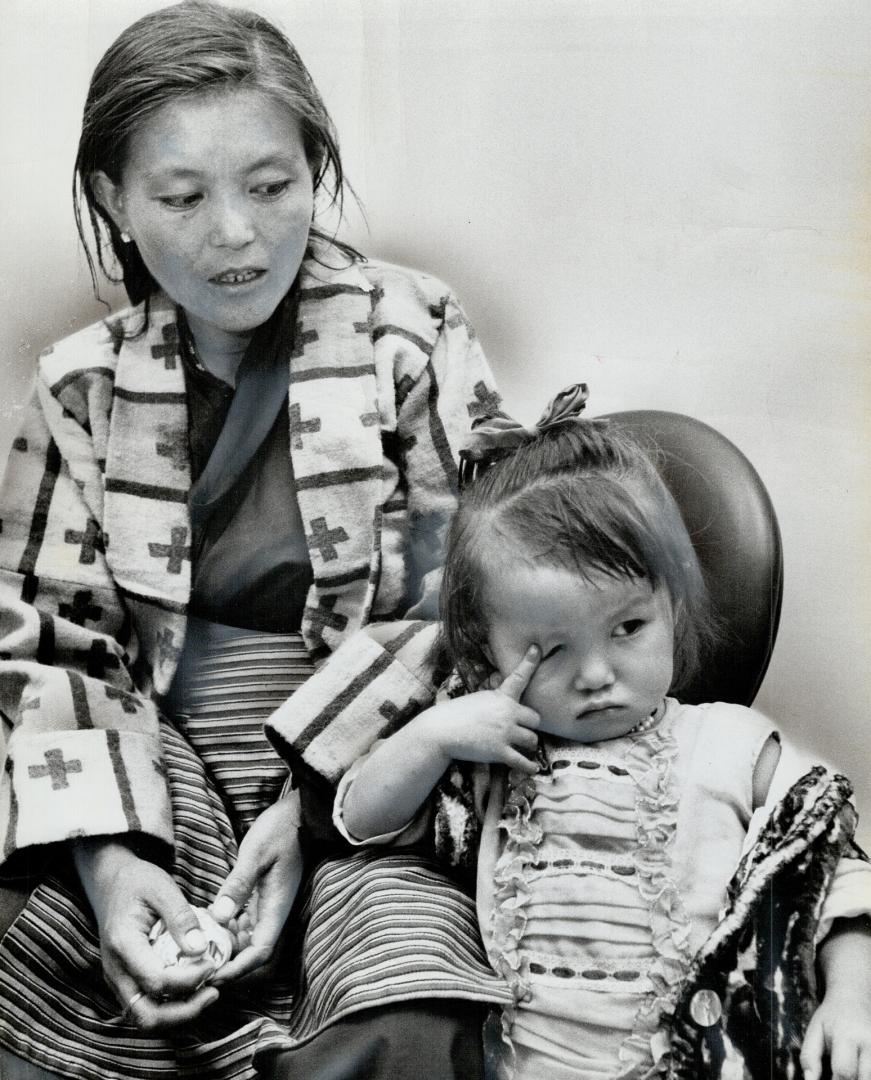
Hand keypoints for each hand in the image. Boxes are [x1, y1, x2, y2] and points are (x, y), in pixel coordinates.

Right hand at [73, 838, 218, 1029]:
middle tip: (214, 993)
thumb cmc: (138, 882)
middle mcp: (116, 971)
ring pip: (145, 1018)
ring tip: (208, 994)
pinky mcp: (125, 982)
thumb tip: (200, 949)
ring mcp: (118, 980)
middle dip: (184, 1012)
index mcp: (123, 945)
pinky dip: (171, 1007)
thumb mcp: (162, 887)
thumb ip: (180, 918)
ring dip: (178, 1014)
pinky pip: (146, 1007)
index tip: (212, 964)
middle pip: (146, 1016)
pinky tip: (193, 989)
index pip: (156, 982)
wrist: (110, 883)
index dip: (189, 980)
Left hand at [208, 794, 302, 984]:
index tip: (211, 973)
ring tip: (197, 942)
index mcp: (276, 907)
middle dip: (227, 962)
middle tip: (195, 962)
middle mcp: (273, 912)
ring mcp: (268, 906)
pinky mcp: (261, 898)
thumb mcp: (256, 853)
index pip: (259, 952)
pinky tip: (208, 920)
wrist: (298, 813)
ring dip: (225, 945)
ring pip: (246, 939)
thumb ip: (238, 884)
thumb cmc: (280, 829)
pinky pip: (244, 923)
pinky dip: (227, 928)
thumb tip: (219, 916)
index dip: (236, 968)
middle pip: (251, 952)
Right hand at [421, 646, 540, 773]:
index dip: (529, 661)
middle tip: (522, 731)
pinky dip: (529, 766)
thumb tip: (504, 704)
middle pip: (535, 719)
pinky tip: (532, 769)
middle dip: (530, 726)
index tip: (537, 648)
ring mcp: (505, 732)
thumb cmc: (453, 715)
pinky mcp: (500, 752)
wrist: (440, 731)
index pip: (519, 677)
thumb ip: (494, 701)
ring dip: (528, 745)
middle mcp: (507, 712)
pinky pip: (524, 761)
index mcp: (499, 697)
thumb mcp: (477, 700)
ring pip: (532, 740)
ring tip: (520, 748)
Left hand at [800, 995, 870, 1079]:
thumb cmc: (831, 1017)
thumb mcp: (814, 1031)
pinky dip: (866, 1073)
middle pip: (863, 1079)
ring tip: (847, 1070)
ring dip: (860, 1078)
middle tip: (837, 1076)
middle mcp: (869, 1043)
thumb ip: (809, 1056)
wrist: (854, 997)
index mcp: (847, 1036)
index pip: (844, 1071)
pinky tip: (857, 1070)